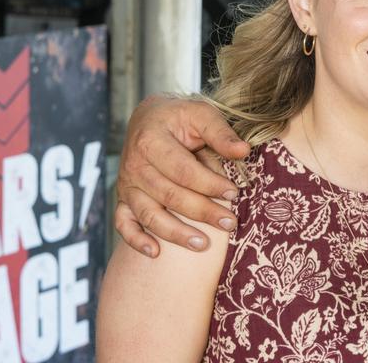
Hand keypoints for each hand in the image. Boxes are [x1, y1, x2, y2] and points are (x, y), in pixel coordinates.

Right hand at [115, 94, 250, 255]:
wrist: (149, 118)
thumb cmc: (180, 117)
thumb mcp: (201, 114)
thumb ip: (221, 133)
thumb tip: (244, 152)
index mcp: (151, 141)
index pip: (183, 170)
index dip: (209, 184)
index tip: (234, 193)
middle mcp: (134, 164)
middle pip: (169, 195)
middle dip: (202, 212)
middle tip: (230, 223)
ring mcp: (127, 184)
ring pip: (149, 215)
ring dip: (175, 233)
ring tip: (202, 244)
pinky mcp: (124, 198)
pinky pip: (123, 223)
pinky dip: (135, 240)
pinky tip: (155, 252)